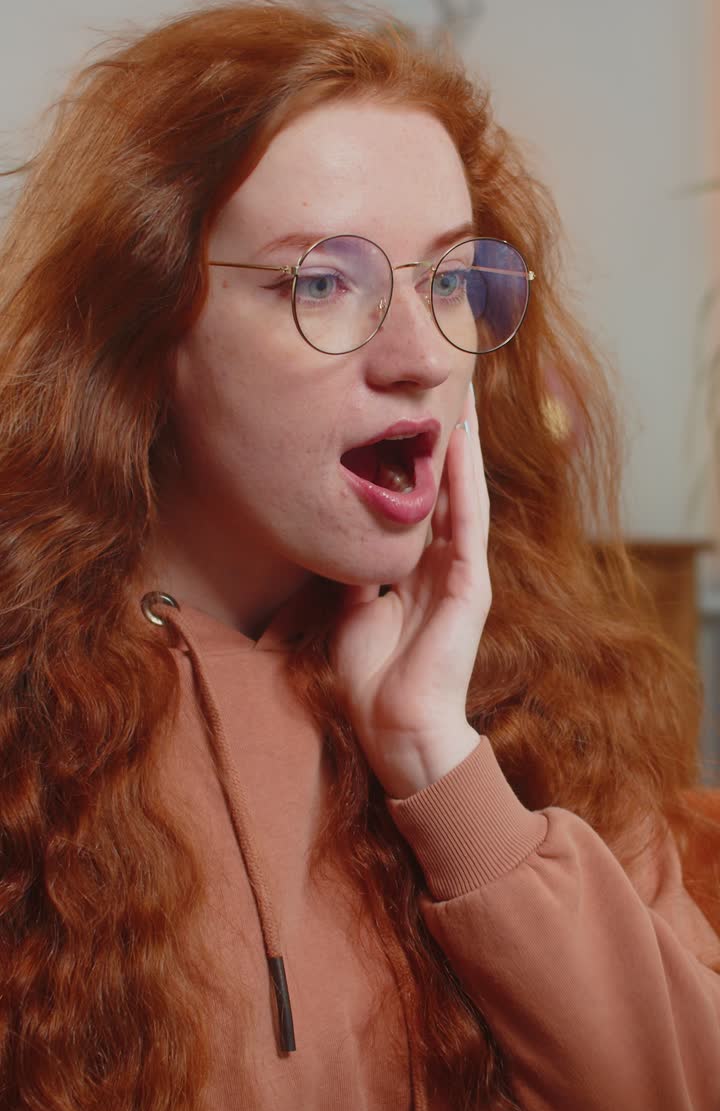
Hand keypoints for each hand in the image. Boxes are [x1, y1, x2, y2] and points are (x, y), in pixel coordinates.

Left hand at [331, 386, 489, 797]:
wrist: (396, 727)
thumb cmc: (373, 680)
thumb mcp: (353, 610)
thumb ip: (355, 570)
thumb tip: (338, 531)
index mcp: (417, 572)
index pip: (420, 504)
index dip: (415, 460)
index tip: (405, 413)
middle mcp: (442, 564)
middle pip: (446, 488)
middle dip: (445, 438)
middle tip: (445, 383)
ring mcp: (461, 572)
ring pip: (464, 494)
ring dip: (464, 444)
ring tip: (464, 393)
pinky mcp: (470, 584)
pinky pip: (469, 521)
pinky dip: (466, 480)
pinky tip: (461, 441)